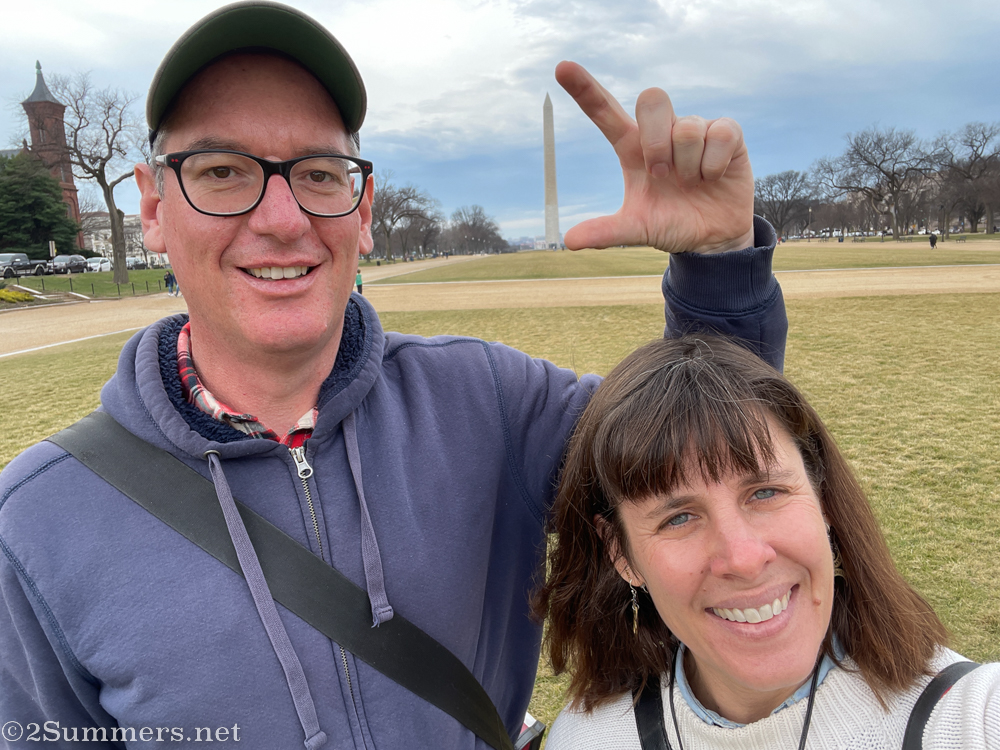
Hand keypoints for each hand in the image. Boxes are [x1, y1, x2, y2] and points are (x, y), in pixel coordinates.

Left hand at [556, 61, 754, 254]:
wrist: (712, 238)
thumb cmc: (670, 223)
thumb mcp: (637, 229)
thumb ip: (607, 232)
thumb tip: (569, 242)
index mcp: (632, 147)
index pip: (605, 111)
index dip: (585, 89)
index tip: (562, 69)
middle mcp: (662, 131)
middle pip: (651, 99)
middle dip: (655, 140)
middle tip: (661, 175)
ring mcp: (695, 129)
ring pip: (687, 127)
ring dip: (688, 165)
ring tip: (691, 183)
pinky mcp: (727, 133)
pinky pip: (719, 133)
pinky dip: (713, 165)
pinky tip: (713, 178)